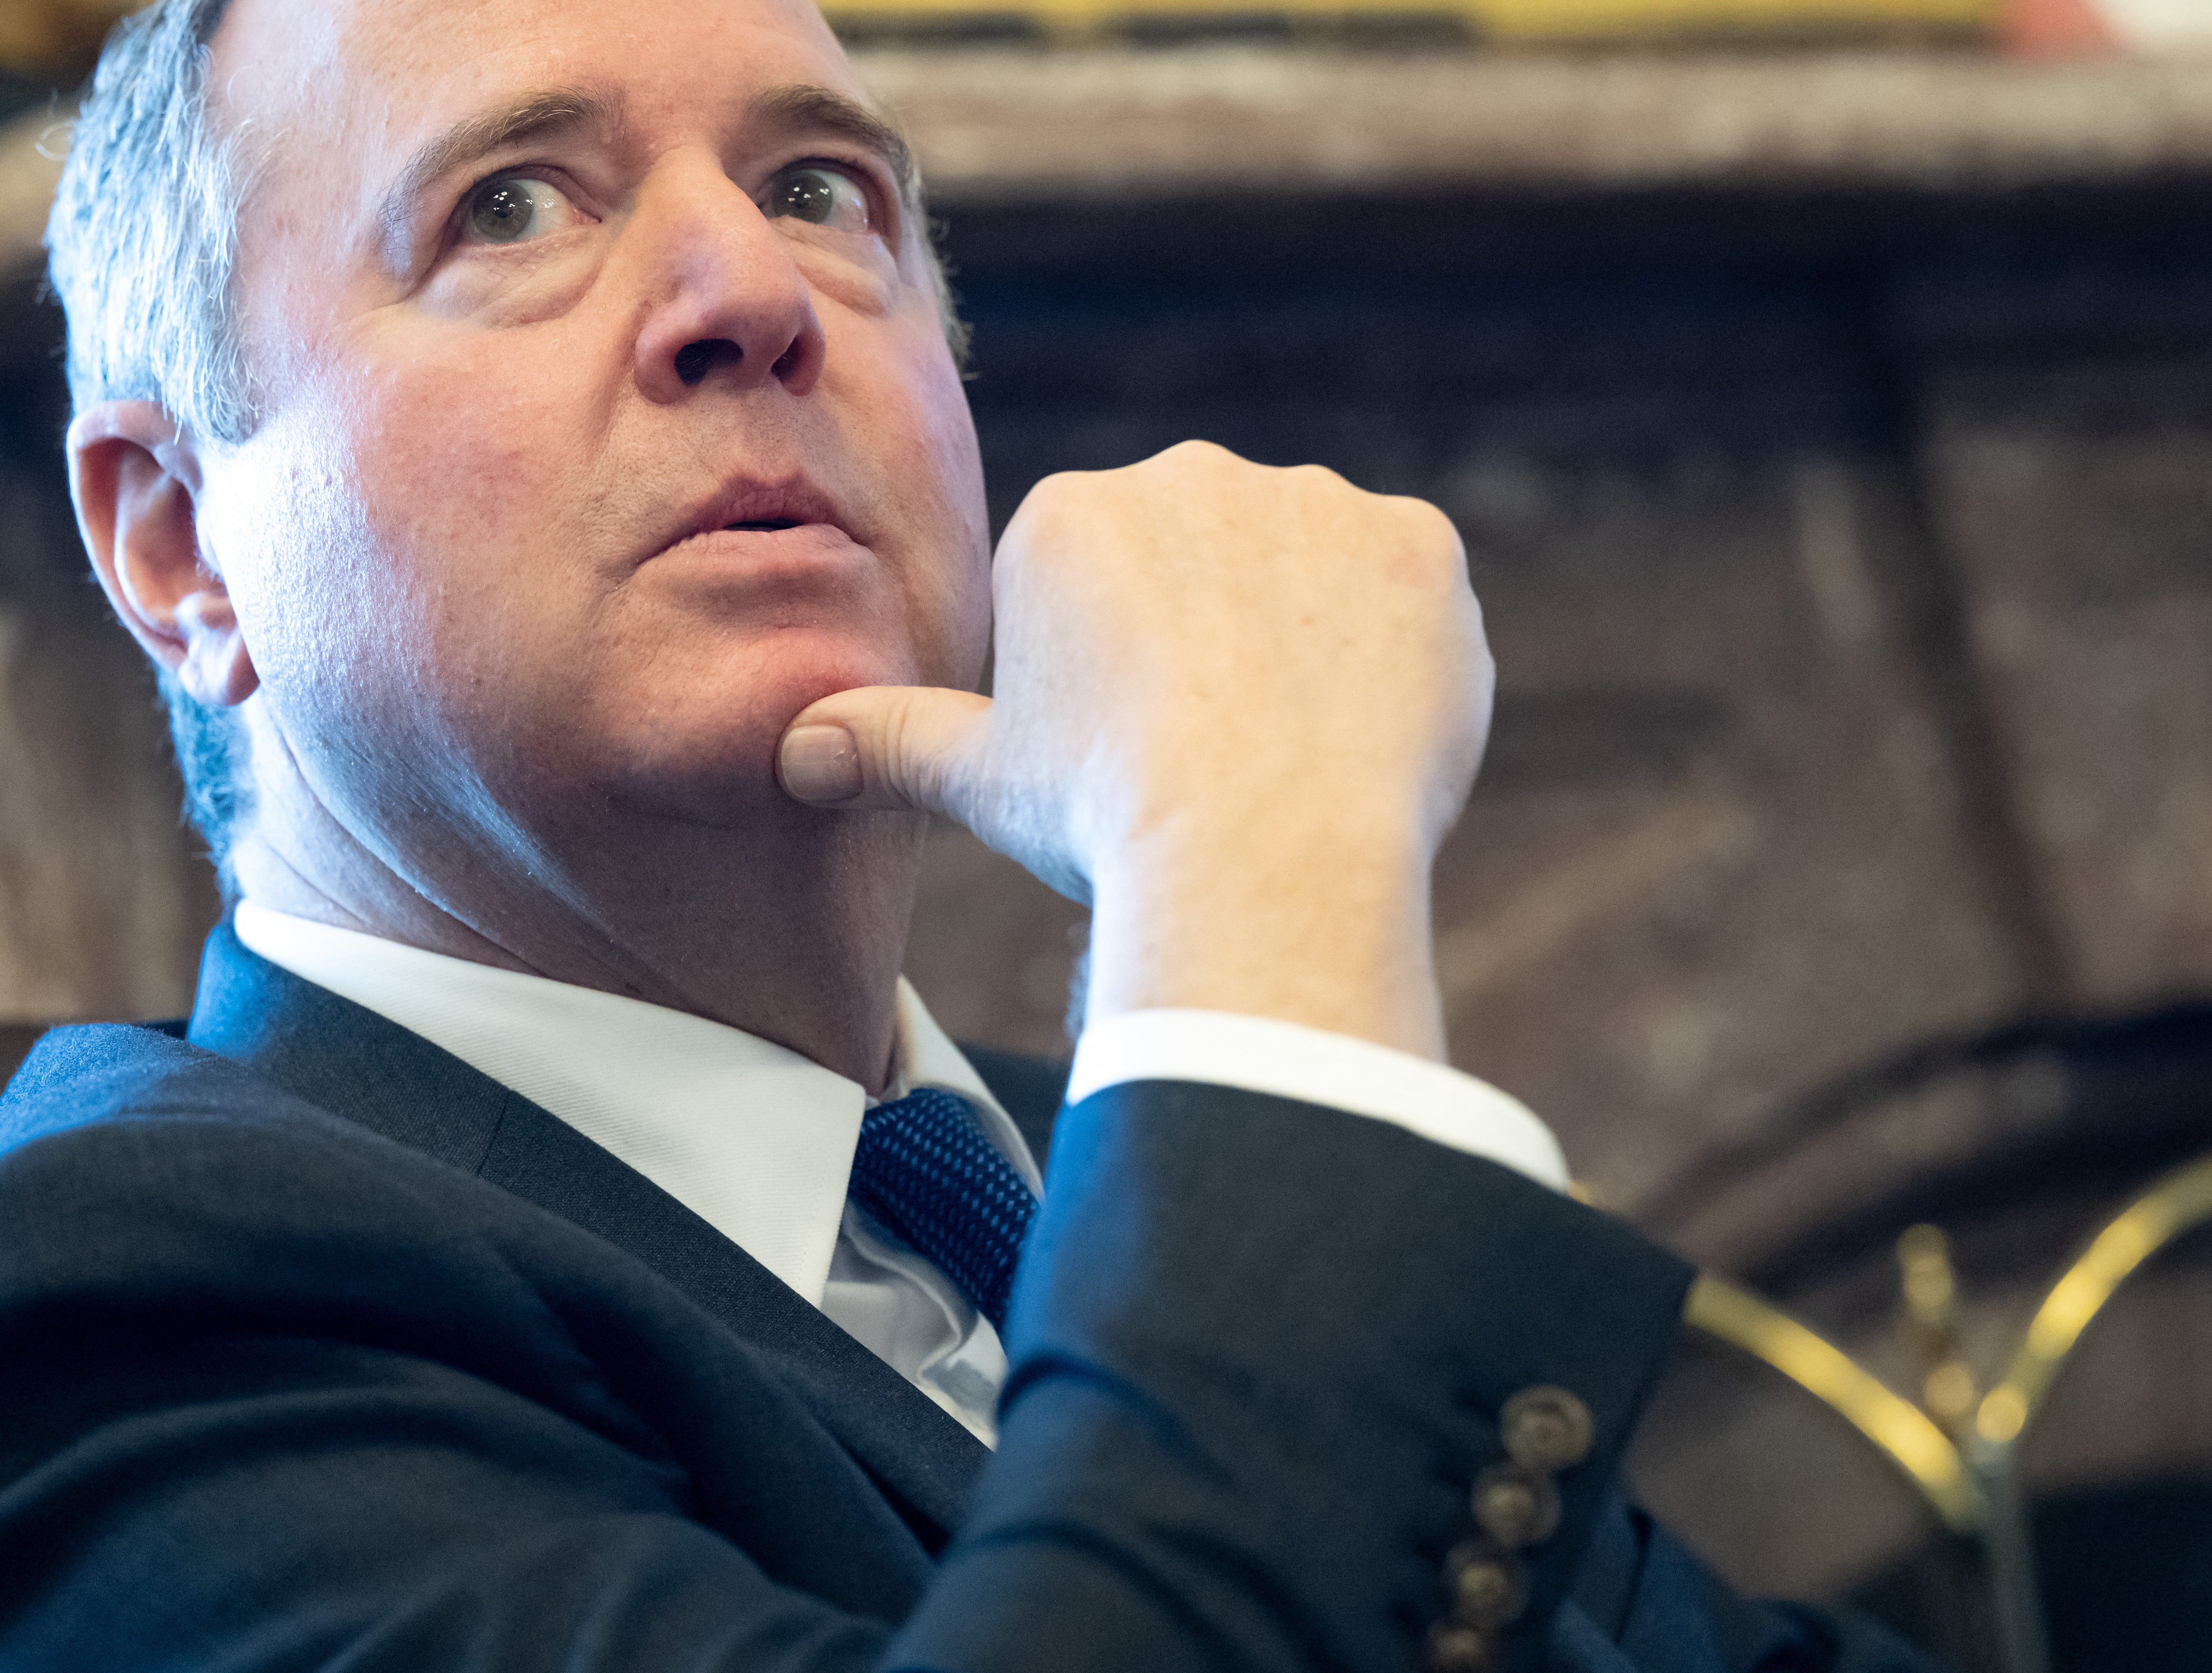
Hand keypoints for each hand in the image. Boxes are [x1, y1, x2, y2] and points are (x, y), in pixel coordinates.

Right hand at [780, 441, 1492, 1059]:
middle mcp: (1193, 475)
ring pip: (1310, 572)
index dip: (1117, 677)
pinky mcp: (1417, 543)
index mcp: (1073, 513)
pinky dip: (1396, 652)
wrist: (1257, 847)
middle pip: (1206, 561)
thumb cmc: (1101, 810)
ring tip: (1290, 751)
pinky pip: (1407, 588)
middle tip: (1212, 753)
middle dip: (1210, 642)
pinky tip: (1364, 727)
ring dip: (1304, 641)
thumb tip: (794, 750)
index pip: (1102, 583)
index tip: (1129, 748)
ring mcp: (1315, 499)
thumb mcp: (976, 778)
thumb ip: (888, 744)